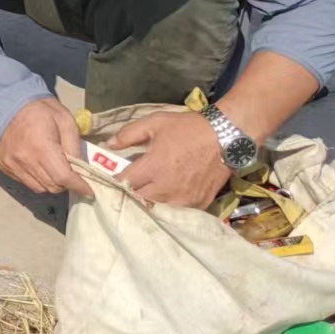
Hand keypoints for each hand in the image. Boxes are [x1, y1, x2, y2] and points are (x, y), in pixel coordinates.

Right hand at [0, 98, 89, 196]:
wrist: (8, 105)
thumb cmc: (41, 110)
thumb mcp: (65, 120)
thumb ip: (74, 146)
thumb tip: (81, 170)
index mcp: (41, 146)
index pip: (63, 177)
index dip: (78, 186)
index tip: (88, 190)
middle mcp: (24, 159)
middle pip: (52, 186)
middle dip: (66, 184)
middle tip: (71, 174)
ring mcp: (12, 165)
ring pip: (40, 188)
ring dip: (51, 183)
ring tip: (55, 169)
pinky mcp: (4, 167)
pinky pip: (27, 183)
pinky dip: (38, 179)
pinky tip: (40, 166)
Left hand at [111, 111, 232, 208]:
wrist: (226, 138)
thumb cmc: (188, 128)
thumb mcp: (155, 123)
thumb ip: (129, 134)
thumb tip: (108, 145)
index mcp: (153, 167)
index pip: (124, 183)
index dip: (116, 181)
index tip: (114, 178)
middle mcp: (166, 188)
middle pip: (138, 200)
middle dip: (131, 194)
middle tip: (132, 186)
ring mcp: (183, 199)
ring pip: (156, 208)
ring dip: (149, 201)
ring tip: (149, 191)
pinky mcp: (198, 204)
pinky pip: (177, 210)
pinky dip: (170, 205)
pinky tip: (169, 195)